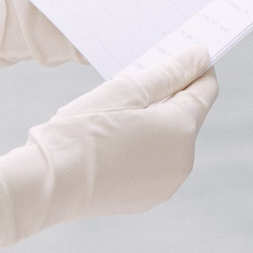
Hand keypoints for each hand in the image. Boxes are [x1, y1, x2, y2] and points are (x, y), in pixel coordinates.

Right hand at [20, 45, 218, 226]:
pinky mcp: (147, 199)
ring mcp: (166, 185)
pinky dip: (143, 147)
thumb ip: (169, 72)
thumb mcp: (126, 90)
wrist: (46, 185)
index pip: (206, 90)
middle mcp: (183, 161)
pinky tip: (113, 140)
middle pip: (187, 116)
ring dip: (154, 122)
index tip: (180, 54)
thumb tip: (201, 56)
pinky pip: (155, 163)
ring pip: (170, 141)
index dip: (196, 68)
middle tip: (134, 81)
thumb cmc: (82, 131)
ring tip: (116, 113)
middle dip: (168, 96)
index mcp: (181, 130)